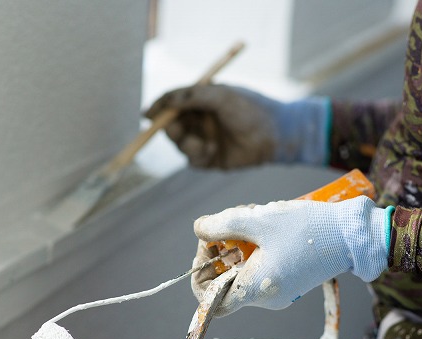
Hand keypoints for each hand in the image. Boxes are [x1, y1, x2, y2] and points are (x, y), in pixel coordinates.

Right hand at [145, 85, 329, 168]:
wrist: (274, 135)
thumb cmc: (250, 110)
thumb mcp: (221, 97)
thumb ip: (193, 96)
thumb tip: (167, 101)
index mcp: (202, 99)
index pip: (172, 101)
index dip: (158, 107)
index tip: (147, 115)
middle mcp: (200, 119)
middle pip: (171, 124)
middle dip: (170, 128)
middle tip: (174, 129)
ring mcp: (204, 139)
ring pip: (180, 144)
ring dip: (187, 144)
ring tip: (205, 144)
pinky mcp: (210, 159)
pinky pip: (191, 160)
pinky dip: (197, 155)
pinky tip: (213, 151)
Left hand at [191, 196, 391, 315]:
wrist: (352, 237)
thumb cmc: (308, 229)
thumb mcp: (259, 221)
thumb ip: (223, 225)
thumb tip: (198, 229)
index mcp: (255, 289)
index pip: (212, 304)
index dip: (200, 279)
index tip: (207, 248)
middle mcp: (265, 299)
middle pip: (226, 282)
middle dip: (222, 250)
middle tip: (231, 222)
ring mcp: (279, 293)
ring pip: (243, 273)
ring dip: (239, 246)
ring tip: (252, 218)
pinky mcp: (289, 284)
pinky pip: (260, 271)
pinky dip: (255, 251)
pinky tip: (266, 228)